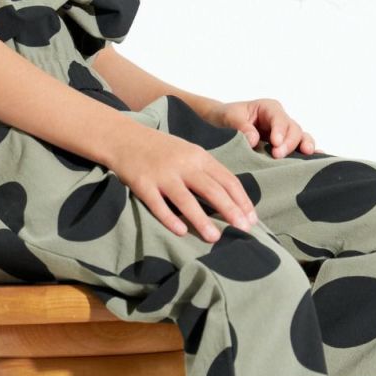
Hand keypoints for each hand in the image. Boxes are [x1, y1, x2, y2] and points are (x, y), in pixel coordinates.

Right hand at [108, 126, 259, 241]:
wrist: (123, 137)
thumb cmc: (161, 149)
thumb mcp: (188, 153)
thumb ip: (207, 172)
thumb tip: (231, 200)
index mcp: (199, 156)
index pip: (228, 179)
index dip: (242, 200)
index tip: (252, 219)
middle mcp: (183, 164)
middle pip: (212, 190)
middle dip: (231, 211)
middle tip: (244, 230)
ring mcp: (162, 174)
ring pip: (186, 200)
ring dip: (202, 220)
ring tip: (215, 238)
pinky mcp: (142, 183)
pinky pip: (158, 204)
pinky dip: (169, 219)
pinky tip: (181, 232)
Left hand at [207, 98, 317, 158]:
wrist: (222, 124)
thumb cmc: (226, 117)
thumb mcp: (229, 117)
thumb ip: (241, 126)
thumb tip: (253, 140)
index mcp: (268, 108)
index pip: (279, 119)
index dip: (280, 131)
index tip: (275, 144)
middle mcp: (280, 120)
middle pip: (293, 129)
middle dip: (289, 143)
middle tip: (278, 155)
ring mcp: (285, 134)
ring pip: (301, 138)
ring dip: (304, 147)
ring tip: (306, 155)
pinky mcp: (285, 147)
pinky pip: (299, 149)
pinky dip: (309, 154)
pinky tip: (318, 159)